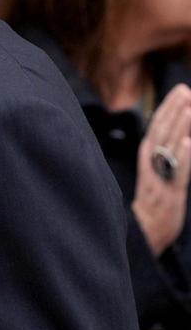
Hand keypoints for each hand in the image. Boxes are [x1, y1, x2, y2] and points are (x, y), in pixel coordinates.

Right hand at [132, 83, 190, 254]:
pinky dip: (183, 157)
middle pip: (161, 134)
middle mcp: (152, 166)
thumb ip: (163, 157)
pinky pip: (177, 173)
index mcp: (147, 160)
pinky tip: (189, 143)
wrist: (144, 238)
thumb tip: (177, 136)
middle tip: (185, 91)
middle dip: (174, 111)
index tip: (179, 91)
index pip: (156, 128)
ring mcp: (160, 180)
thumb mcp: (156, 179)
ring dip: (180, 127)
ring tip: (189, 107)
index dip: (168, 109)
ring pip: (170, 149)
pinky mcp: (169, 196)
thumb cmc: (153, 208)